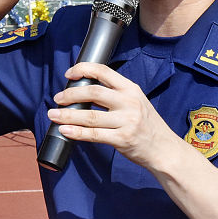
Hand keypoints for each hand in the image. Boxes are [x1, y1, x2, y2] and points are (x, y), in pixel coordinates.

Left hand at [46, 62, 181, 170]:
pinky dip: (77, 132)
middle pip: (92, 93)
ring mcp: (126, 121)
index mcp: (131, 89)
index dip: (83, 70)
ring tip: (53, 114)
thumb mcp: (137, 102)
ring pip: (90, 115)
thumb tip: (83, 91)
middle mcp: (129, 102)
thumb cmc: (147, 125)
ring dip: (67, 114)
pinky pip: (94, 135)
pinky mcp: (122, 139)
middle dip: (70, 94)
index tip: (69, 74)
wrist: (164, 149)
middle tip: (57, 98)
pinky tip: (65, 130)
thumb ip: (115, 94)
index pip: (103, 71)